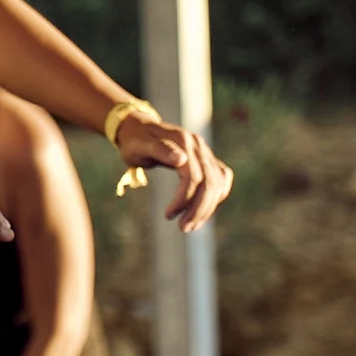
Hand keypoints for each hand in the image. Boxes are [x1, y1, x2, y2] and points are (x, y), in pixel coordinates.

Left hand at [113, 113, 233, 231]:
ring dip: (207, 208)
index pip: (193, 177)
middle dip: (199, 209)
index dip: (184, 200)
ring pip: (217, 183)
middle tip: (184, 228)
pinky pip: (221, 178)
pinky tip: (204, 210)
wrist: (138, 127)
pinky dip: (216, 196)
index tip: (168, 216)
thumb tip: (181, 160)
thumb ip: (159, 150)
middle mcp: (198, 146)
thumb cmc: (135, 140)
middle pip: (210, 182)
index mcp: (182, 142)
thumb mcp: (139, 145)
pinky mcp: (206, 158)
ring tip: (191, 225)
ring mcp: (204, 151)